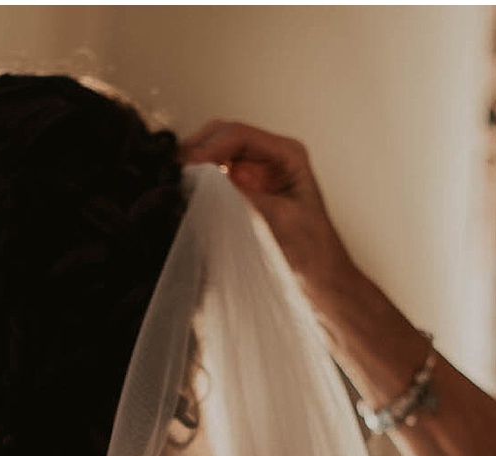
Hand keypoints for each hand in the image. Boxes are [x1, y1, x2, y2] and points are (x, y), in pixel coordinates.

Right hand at [180, 120, 352, 293]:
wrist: (320, 279)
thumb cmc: (312, 252)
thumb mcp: (277, 219)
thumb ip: (242, 197)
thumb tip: (203, 182)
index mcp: (287, 154)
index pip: (238, 135)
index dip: (209, 148)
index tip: (188, 168)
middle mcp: (269, 157)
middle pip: (222, 136)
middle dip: (197, 151)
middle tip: (175, 173)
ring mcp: (254, 174)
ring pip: (213, 154)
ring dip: (194, 165)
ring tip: (177, 183)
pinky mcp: (243, 193)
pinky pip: (214, 177)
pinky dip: (198, 183)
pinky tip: (187, 195)